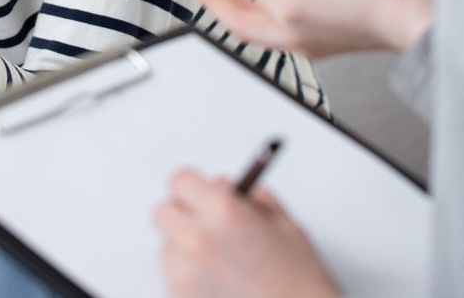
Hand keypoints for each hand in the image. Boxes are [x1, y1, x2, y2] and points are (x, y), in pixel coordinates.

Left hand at [153, 170, 338, 297]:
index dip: (193, 185)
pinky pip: (172, 280)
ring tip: (218, 260)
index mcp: (223, 212)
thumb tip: (223, 186)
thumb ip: (249, 198)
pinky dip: (188, 278)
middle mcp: (198, 241)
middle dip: (183, 213)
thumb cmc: (299, 282)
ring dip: (184, 247)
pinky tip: (217, 283)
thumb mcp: (283, 224)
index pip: (180, 181)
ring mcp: (185, 276)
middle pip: (164, 212)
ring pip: (166, 247)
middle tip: (206, 222)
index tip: (202, 192)